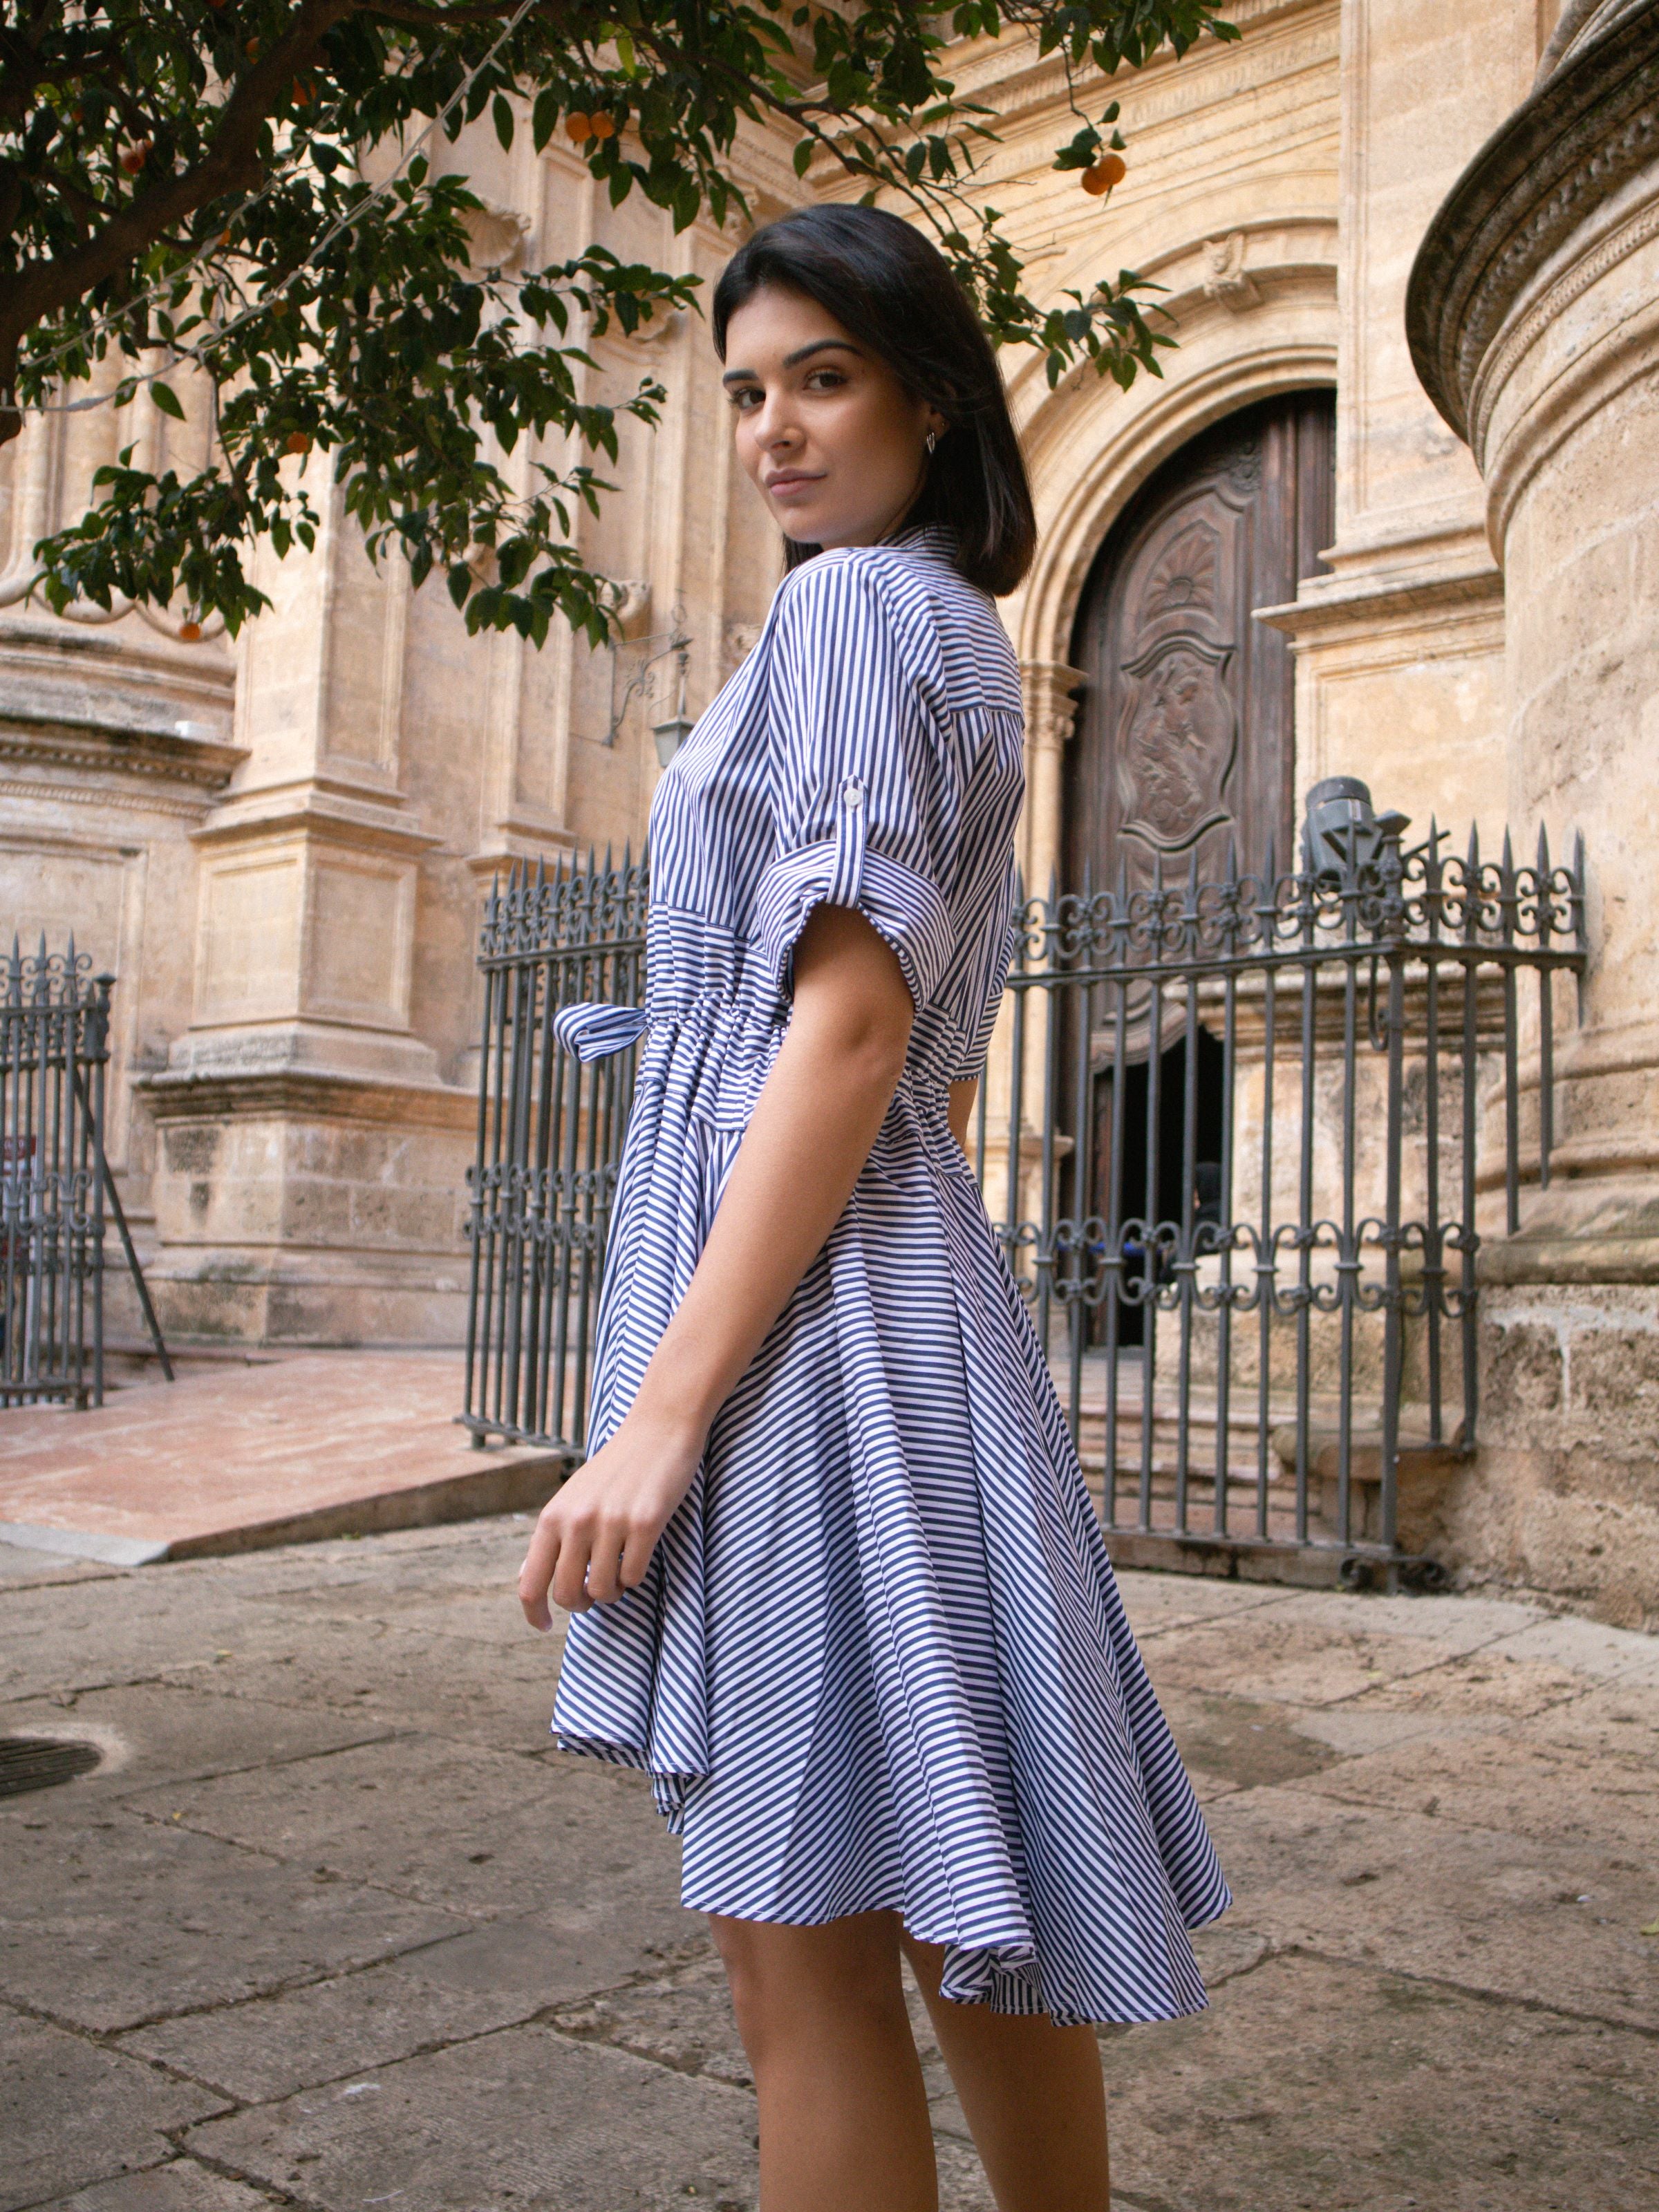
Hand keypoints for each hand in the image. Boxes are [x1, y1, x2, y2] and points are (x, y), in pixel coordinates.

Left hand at [518, 1406, 704, 1626]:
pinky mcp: (644, 1523)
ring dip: (613, 1591)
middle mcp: (576, 1521)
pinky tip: (638, 1554)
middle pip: (566, 1594)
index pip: (530, 1583)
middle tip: (593, 1597)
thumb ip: (553, 1537)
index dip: (535, 1614)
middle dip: (580, 1605)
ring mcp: (610, 1522)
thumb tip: (526, 1580)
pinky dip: (635, 1575)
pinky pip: (633, 1576)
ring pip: (602, 1591)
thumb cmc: (615, 1468)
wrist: (657, 1429)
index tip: (545, 1626)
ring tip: (620, 1571)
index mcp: (552, 1516)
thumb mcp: (572, 1498)